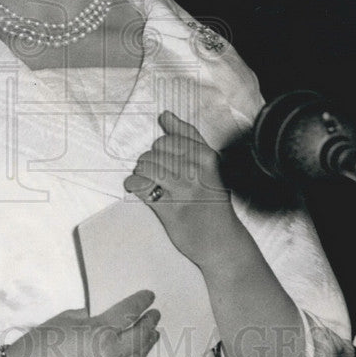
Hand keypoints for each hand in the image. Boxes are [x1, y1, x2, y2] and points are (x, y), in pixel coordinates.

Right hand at [6, 290, 159, 356]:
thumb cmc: (38, 344)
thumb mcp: (67, 320)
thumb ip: (93, 319)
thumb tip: (109, 319)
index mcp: (100, 334)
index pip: (129, 314)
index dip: (141, 302)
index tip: (149, 296)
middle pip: (139, 338)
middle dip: (148, 324)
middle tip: (155, 315)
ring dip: (145, 346)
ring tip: (152, 335)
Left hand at [123, 110, 234, 265]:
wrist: (221, 241)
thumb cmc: (211, 200)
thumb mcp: (208, 164)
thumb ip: (187, 136)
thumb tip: (166, 115)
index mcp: (206, 156)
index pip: (166, 140)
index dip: (160, 151)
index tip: (167, 164)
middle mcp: (196, 171)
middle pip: (153, 152)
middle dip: (150, 163)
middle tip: (160, 178)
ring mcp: (183, 190)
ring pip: (145, 166)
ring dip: (142, 175)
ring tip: (153, 185)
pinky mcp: (170, 209)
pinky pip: (140, 186)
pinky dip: (134, 187)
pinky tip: (143, 192)